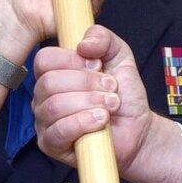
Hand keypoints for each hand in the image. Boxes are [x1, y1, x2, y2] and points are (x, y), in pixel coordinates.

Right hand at [33, 25, 181, 182]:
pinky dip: (83, 123)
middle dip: (87, 84)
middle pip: (49, 83)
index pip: (45, 59)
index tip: (98, 66)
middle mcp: (43, 95)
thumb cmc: (124, 94)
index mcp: (54, 72)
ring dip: (89, 103)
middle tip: (111, 89)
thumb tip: (83, 44)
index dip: (72, 61)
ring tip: (110, 105)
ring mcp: (44, 120)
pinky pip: (58, 131)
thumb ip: (102, 38)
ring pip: (54, 106)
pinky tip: (101, 120)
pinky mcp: (51, 144)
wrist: (137, 128)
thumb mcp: (119, 55)